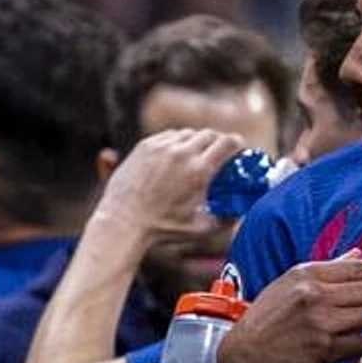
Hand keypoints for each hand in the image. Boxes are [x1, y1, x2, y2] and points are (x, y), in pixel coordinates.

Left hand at [100, 128, 245, 237]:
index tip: (238, 147)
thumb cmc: (161, 229)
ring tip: (196, 151)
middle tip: (218, 150)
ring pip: (187, 133)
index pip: (227, 142)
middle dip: (217, 140)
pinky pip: (166, 136)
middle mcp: (181, 154)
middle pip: (209, 134)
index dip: (237, 143)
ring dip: (195, 139)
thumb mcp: (200, 228)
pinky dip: (175, 140)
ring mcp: (160, 148)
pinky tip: (175, 151)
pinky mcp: (143, 147)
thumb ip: (225, 220)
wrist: (123, 222)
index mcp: (200, 170)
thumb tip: (238, 215)